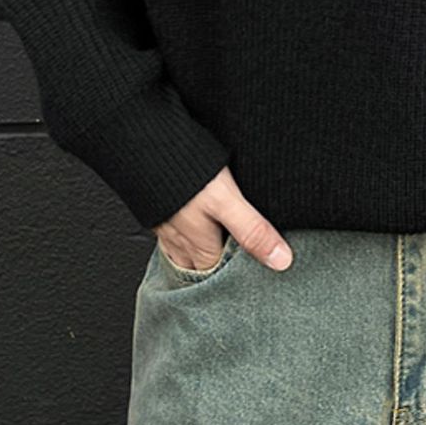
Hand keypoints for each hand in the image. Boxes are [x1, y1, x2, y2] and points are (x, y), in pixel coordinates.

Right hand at [155, 165, 292, 270]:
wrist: (144, 146)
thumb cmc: (185, 174)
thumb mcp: (226, 202)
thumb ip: (252, 231)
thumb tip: (281, 260)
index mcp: (200, 249)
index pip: (220, 278)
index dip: (237, 278)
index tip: (255, 278)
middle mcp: (180, 244)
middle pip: (202, 269)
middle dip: (218, 271)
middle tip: (239, 270)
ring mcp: (167, 228)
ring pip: (185, 253)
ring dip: (200, 255)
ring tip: (219, 254)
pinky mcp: (159, 210)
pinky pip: (174, 233)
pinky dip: (186, 235)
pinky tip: (194, 226)